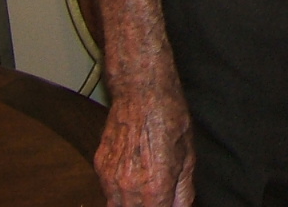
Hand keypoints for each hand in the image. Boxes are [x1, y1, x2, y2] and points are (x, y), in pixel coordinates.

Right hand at [94, 78, 195, 206]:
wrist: (142, 92)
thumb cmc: (169, 118)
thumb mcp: (188, 156)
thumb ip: (183, 191)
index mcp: (155, 188)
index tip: (167, 204)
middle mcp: (129, 188)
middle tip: (158, 198)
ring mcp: (110, 178)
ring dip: (130, 204)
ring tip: (145, 191)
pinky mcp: (99, 166)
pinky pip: (107, 191)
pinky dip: (117, 191)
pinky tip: (131, 177)